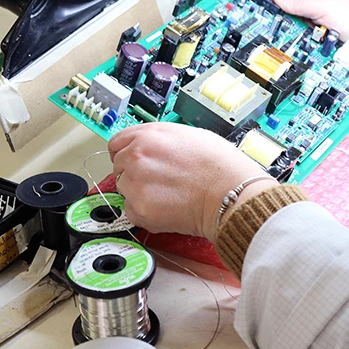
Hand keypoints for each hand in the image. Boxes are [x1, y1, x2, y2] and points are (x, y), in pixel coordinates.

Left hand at [109, 122, 276, 240]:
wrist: (232, 193)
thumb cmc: (220, 165)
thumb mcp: (189, 135)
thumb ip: (160, 140)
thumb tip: (152, 148)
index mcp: (148, 135)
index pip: (116, 144)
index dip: (125, 153)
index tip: (132, 162)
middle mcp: (136, 156)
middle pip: (118, 167)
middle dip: (133, 173)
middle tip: (157, 181)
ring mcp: (136, 183)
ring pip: (124, 189)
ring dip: (139, 193)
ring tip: (167, 195)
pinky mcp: (139, 209)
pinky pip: (131, 211)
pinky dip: (144, 213)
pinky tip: (166, 208)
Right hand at [273, 0, 348, 52]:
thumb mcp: (323, 7)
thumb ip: (300, 3)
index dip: (277, 6)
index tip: (268, 16)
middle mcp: (312, 7)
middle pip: (288, 14)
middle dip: (287, 23)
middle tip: (288, 28)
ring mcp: (314, 22)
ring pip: (294, 28)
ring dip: (296, 33)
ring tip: (302, 35)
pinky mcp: (317, 36)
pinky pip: (303, 39)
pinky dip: (303, 42)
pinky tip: (306, 43)